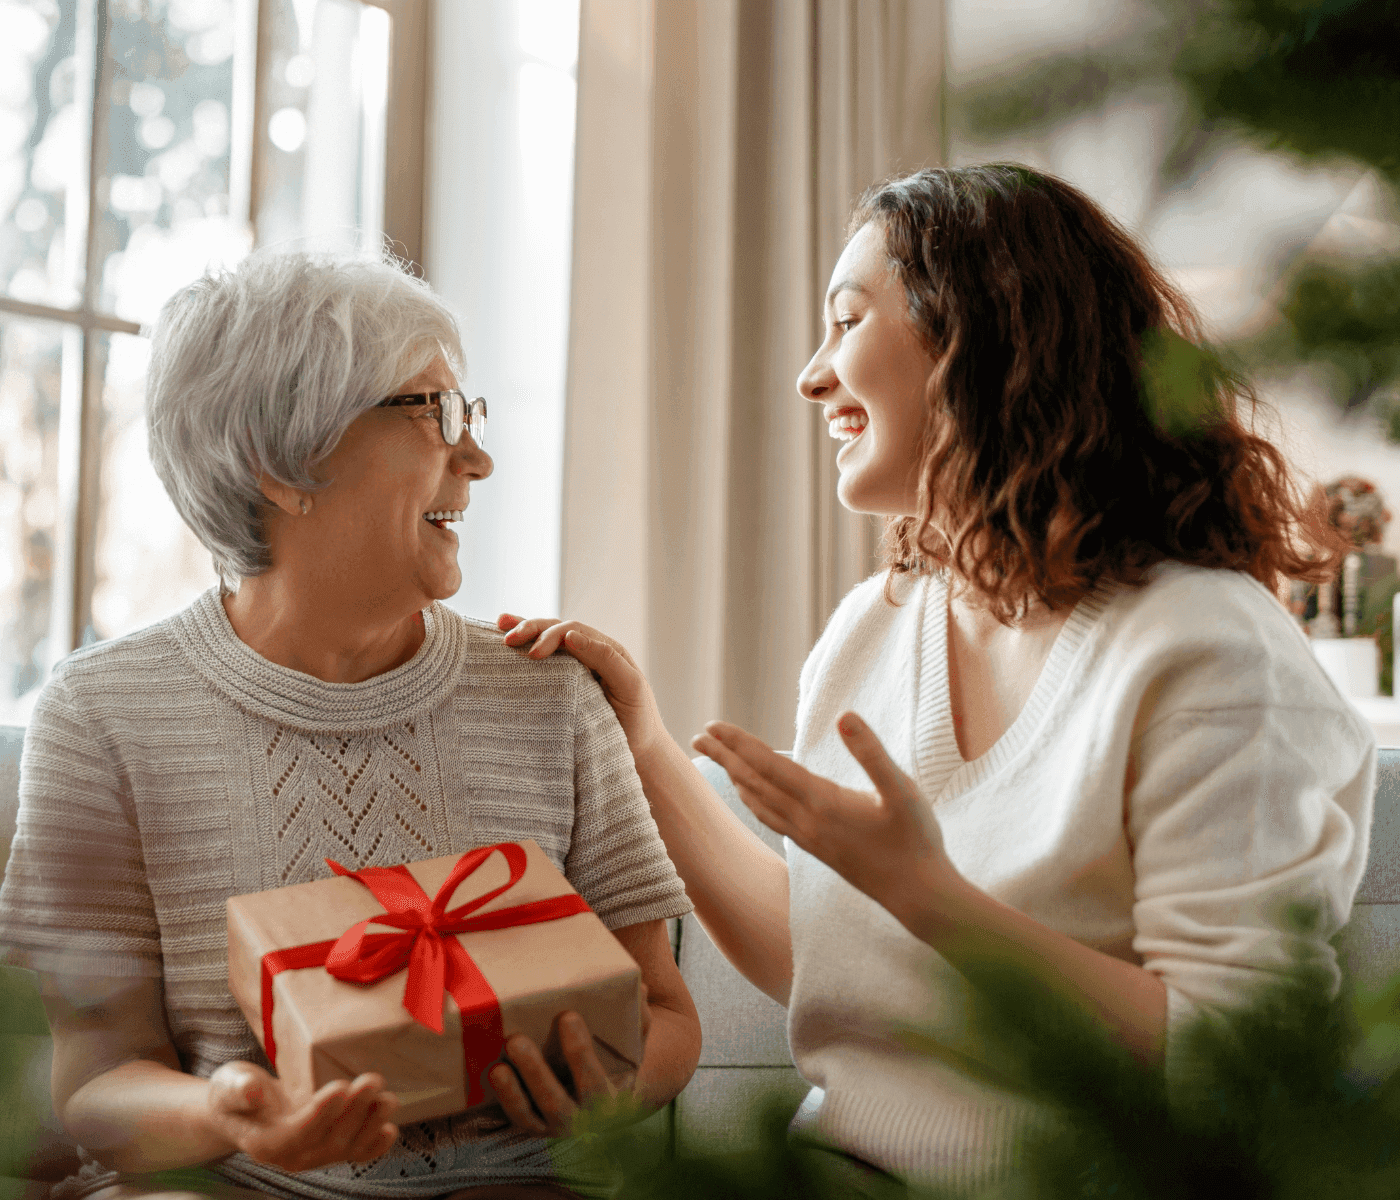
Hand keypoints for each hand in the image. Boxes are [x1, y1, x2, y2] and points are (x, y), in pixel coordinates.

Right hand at [206, 1062, 397, 1170]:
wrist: (244, 1108)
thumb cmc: (236, 1093)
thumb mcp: (228, 1085)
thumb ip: (238, 1090)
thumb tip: (252, 1092)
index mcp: (265, 1143)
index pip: (297, 1133)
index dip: (320, 1113)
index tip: (340, 1087)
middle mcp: (291, 1157)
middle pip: (328, 1140)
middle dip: (354, 1111)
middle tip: (372, 1081)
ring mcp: (313, 1156)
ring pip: (346, 1147)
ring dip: (370, 1124)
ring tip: (387, 1099)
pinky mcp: (329, 1148)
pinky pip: (355, 1155)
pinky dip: (374, 1146)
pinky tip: (389, 1130)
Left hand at [488, 1009, 639, 1137]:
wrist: (610, 1088)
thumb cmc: (618, 1052)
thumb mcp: (634, 1038)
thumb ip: (640, 1015)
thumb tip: (640, 987)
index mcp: (612, 1098)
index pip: (595, 1081)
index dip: (580, 1053)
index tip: (566, 1015)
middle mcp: (584, 1119)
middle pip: (558, 1105)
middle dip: (535, 1073)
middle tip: (515, 1039)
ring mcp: (557, 1124)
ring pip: (532, 1117)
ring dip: (514, 1090)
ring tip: (499, 1063)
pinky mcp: (535, 1124)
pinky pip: (518, 1119)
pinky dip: (505, 1100)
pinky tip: (494, 1072)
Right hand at [497, 614, 667, 763]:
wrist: (639, 751)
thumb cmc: (637, 721)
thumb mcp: (629, 686)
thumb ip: (606, 658)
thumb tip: (571, 636)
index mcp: (606, 651)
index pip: (572, 632)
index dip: (550, 636)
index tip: (533, 655)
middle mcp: (590, 653)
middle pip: (556, 630)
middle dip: (531, 629)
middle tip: (508, 640)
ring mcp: (576, 668)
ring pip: (547, 640)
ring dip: (524, 630)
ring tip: (500, 625)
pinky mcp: (565, 685)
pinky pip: (545, 660)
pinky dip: (526, 647)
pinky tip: (507, 644)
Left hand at [692, 712, 956, 916]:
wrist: (917, 896)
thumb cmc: (915, 841)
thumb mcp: (902, 790)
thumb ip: (872, 753)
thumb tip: (845, 716)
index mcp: (823, 802)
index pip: (770, 766)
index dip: (740, 743)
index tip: (714, 725)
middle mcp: (807, 821)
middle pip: (755, 782)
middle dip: (726, 756)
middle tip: (698, 734)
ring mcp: (808, 837)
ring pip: (760, 802)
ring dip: (735, 777)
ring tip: (717, 758)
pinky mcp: (816, 848)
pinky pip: (772, 820)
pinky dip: (754, 801)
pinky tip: (751, 796)